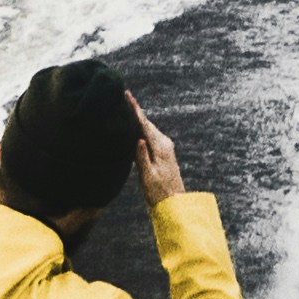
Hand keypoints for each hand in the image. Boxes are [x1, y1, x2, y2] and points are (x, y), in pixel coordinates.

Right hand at [127, 93, 182, 211]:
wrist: (174, 202)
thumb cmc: (159, 192)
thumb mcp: (148, 177)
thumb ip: (143, 158)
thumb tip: (139, 139)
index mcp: (160, 148)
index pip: (145, 124)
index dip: (135, 110)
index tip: (128, 96)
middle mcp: (165, 144)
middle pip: (147, 123)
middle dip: (136, 111)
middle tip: (124, 97)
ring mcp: (166, 147)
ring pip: (149, 129)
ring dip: (139, 119)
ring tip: (127, 108)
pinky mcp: (164, 152)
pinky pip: (151, 135)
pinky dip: (142, 128)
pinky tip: (136, 127)